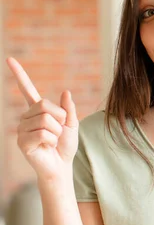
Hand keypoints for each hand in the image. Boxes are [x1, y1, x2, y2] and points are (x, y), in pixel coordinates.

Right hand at [6, 57, 78, 182]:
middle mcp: (27, 117)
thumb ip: (68, 109)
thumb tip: (65, 92)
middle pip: (45, 106)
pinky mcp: (22, 142)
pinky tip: (47, 146)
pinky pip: (43, 133)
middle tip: (58, 131)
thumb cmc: (65, 145)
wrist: (62, 165)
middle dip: (59, 119)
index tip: (9, 59)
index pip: (27, 89)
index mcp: (38, 111)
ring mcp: (22, 129)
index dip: (19, 74)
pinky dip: (51, 140)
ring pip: (45, 120)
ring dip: (56, 132)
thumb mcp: (72, 124)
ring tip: (52, 141)